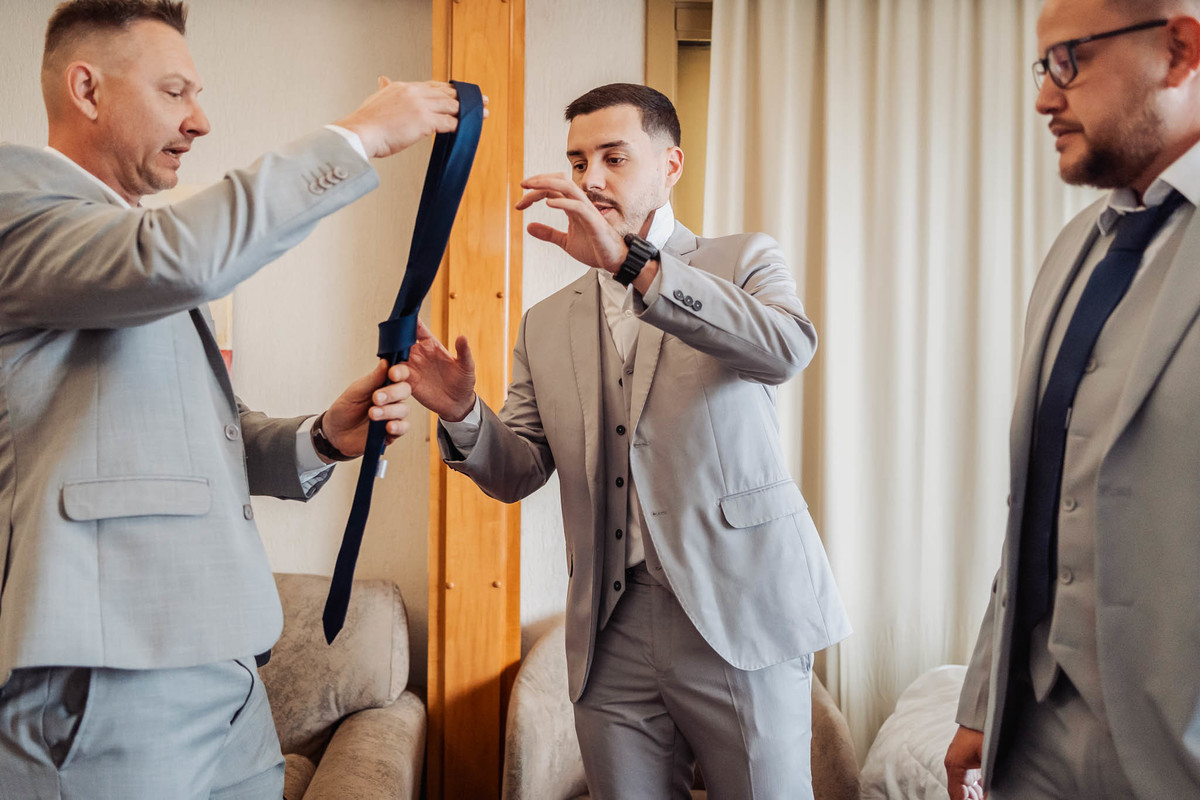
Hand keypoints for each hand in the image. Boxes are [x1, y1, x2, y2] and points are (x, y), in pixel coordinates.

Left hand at [319, 359, 411, 458]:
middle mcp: (392, 398)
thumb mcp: (356, 391)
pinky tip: (388, 427)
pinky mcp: (393, 431)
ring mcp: (393, 415)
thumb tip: (385, 362)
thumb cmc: (346, 408)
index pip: (399, 374)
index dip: (400, 372)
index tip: (392, 374)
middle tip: (376, 398)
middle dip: (392, 393)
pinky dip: (397, 427)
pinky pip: (403, 427)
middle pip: (405, 391)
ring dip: (389, 411)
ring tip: (372, 414)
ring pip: (404, 409)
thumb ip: (372, 379)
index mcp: (384, 384)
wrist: (336, 432)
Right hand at [336, 78, 485, 158]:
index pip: (432, 85)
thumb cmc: (366, 123)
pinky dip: (460, 125)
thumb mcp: (377, 98)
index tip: (459, 93)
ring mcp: (420, 106)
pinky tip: (468, 128)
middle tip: (480, 100)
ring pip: (451, 106)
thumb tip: (383, 79)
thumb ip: (385, 89)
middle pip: (446, 92)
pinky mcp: (424, 121)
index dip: (448, 90)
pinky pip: (448, 122)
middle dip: (465, 97)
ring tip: (482, 114)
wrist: (360, 133)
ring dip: (469, 111)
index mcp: (403, 87)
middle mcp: (413, 92)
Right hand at [391, 319, 476, 421]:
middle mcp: (418, 354)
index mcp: (431, 345)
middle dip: (394, 341)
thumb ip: (463, 352)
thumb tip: (463, 337)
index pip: (418, 329)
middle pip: (401, 342)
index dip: (409, 321)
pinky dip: (391, 377)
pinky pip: (395, 378)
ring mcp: (412, 368)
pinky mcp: (408, 382)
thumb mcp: (467, 366)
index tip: (402, 316)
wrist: (458, 403)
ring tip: (394, 371)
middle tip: (391, 343)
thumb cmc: (464, 381)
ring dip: (392, 362)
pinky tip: (391, 379)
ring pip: (396, 360)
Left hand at [516, 173, 627, 271]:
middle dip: (540, 180)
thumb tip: (528, 227)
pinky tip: (549, 203)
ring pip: (568, 187)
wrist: (614, 260)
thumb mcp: (566, 242)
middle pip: (559, 181)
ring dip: (548, 183)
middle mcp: (580, 204)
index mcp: (573, 207)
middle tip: (522, 185)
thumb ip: (548, 233)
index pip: (552, 190)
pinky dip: (563, 202)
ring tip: (531, 187)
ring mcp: (588, 210)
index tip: (519, 204)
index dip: (534, 193)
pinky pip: (577, 206)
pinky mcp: (594, 221)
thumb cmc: (595, 249)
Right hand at [944, 726, 986, 799]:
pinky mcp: (967, 758)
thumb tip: (988, 796)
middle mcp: (954, 765)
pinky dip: (977, 788)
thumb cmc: (983, 732)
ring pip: (965, 787)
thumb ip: (987, 782)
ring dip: (975, 796)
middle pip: (960, 793)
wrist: (982, 713)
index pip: (957, 796)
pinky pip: (969, 779)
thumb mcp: (987, 759)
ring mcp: (959, 762)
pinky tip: (986, 792)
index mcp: (954, 766)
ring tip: (987, 798)